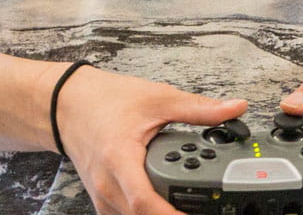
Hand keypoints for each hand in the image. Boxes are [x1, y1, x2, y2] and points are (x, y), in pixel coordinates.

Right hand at [53, 64, 249, 214]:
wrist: (68, 106)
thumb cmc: (105, 101)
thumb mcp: (158, 99)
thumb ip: (198, 109)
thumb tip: (234, 109)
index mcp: (119, 159)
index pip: (144, 202)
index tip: (195, 214)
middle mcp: (107, 185)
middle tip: (204, 208)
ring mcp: (102, 197)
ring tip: (188, 204)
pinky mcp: (103, 200)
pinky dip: (146, 214)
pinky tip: (167, 205)